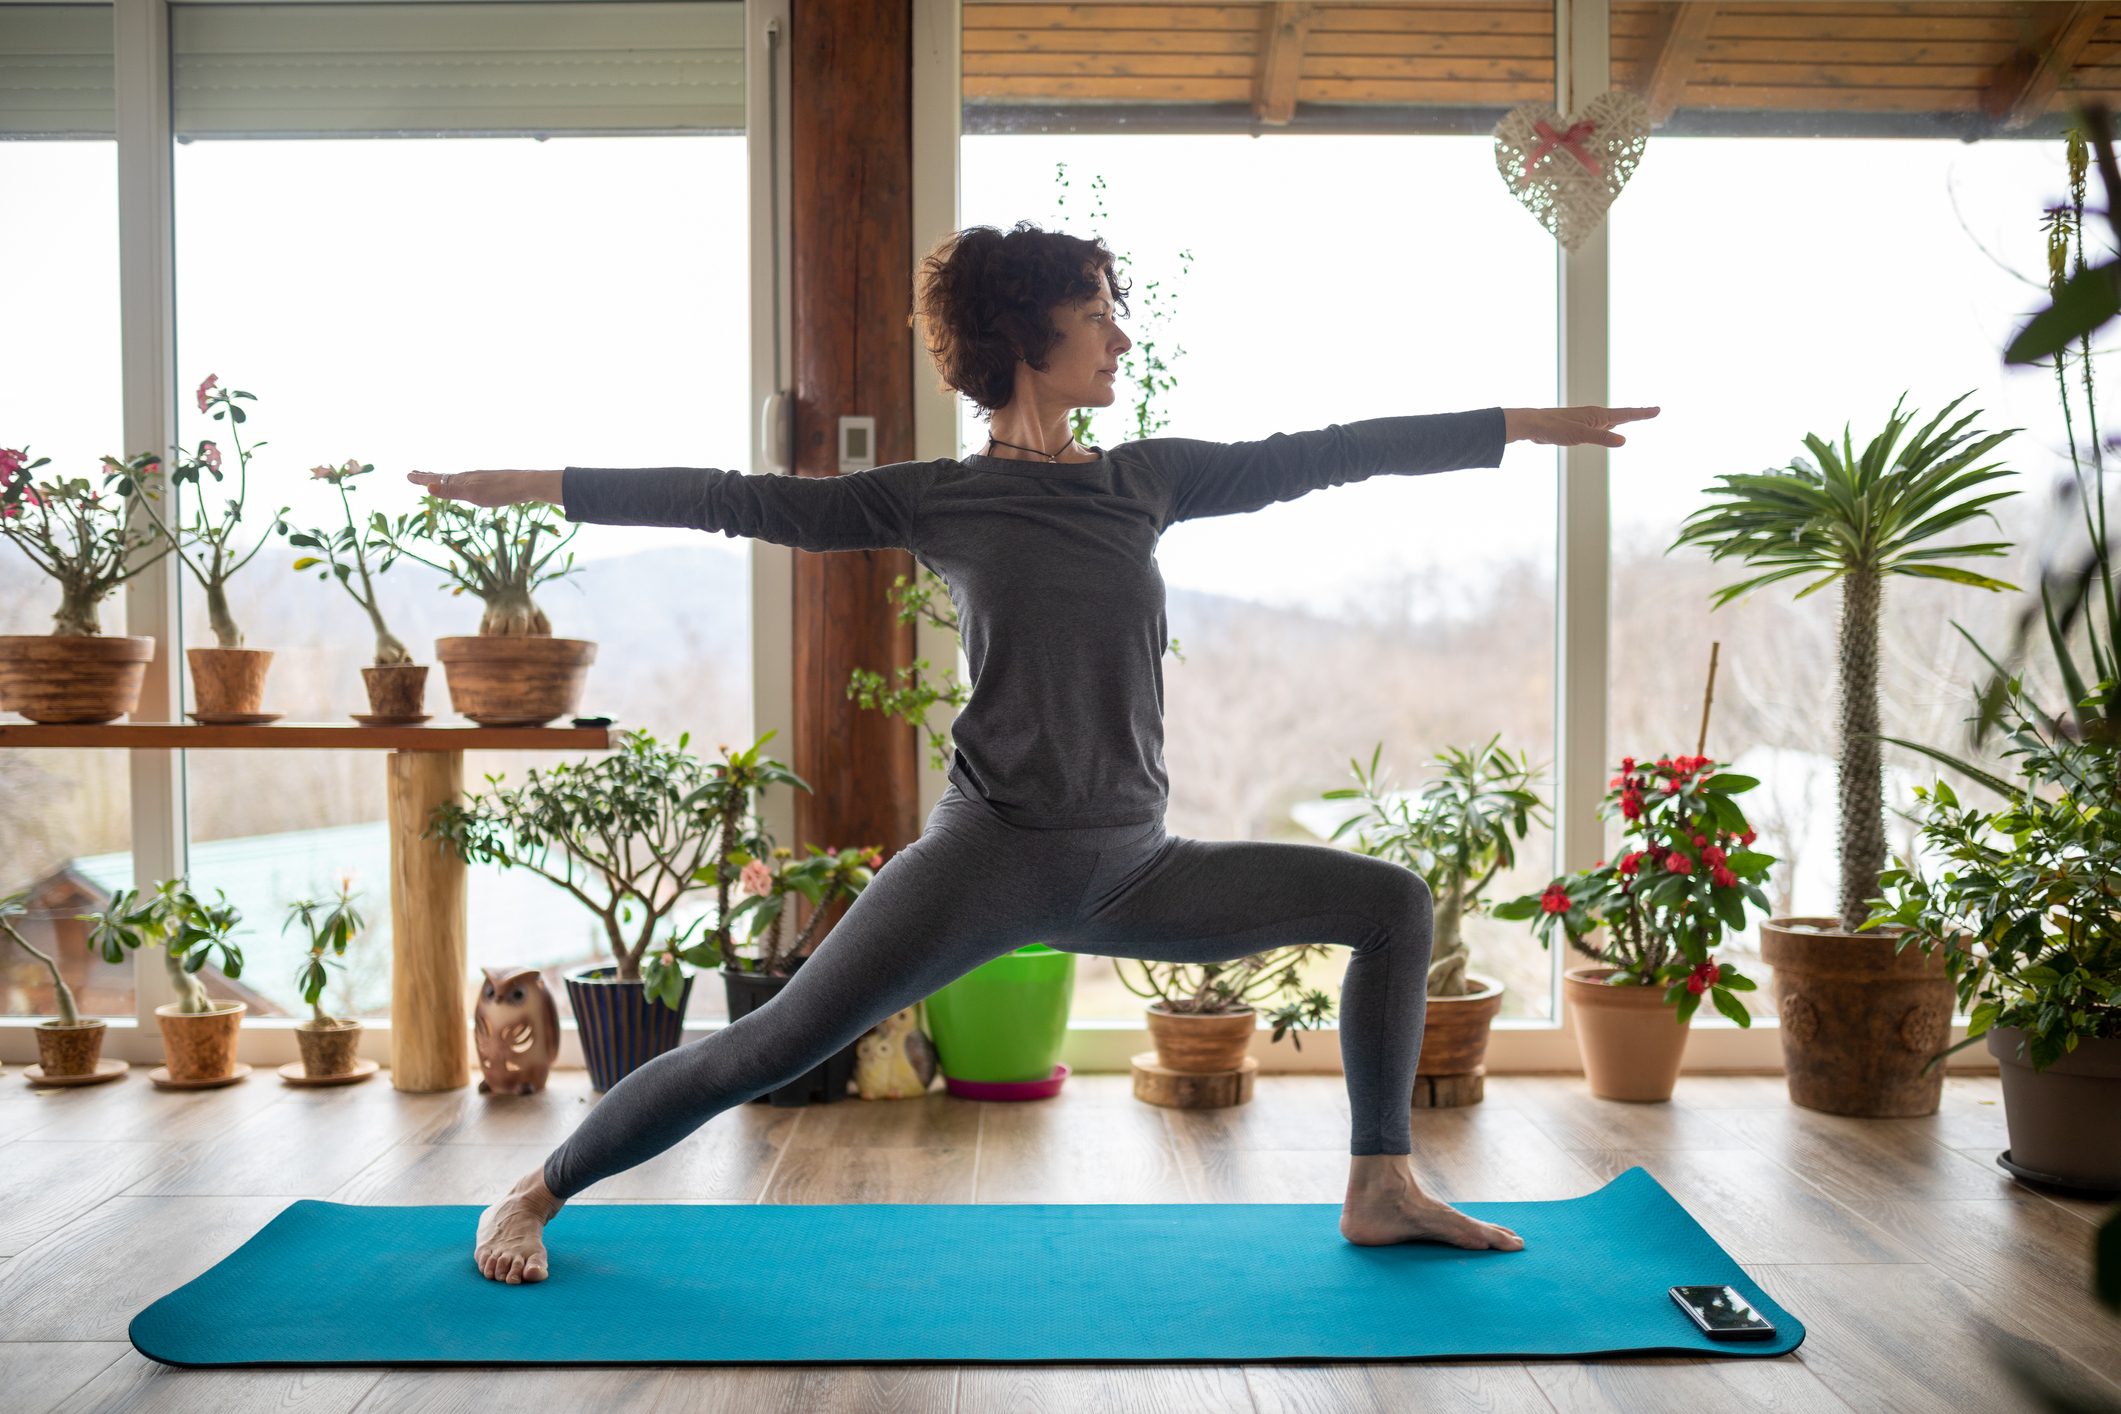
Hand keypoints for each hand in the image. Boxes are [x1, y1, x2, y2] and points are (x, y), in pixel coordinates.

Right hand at [405, 469, 560, 507]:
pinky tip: (468, 486)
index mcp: (461, 480)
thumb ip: (450, 491)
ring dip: (444, 479)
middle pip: (444, 476)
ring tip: (438, 479)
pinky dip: (460, 483)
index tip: (407, 475)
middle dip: (429, 476)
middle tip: (415, 472)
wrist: (525, 484)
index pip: (436, 479)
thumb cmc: (499, 491)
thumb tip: (427, 487)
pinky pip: (469, 482)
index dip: (422, 479)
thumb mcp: (472, 494)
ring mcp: (479, 479)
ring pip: (457, 478)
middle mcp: (468, 476)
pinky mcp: (490, 483)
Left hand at [1504, 406, 1659, 447]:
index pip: (1626, 414)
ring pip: (1610, 421)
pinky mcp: (1578, 428)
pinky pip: (1600, 427)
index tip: (1658, 410)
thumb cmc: (1554, 429)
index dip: (1643, 413)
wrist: (1533, 425)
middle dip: (1638, 414)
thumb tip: (1624, 441)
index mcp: (1598, 415)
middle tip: (1653, 412)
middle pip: (1622, 415)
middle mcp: (1595, 416)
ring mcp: (1587, 421)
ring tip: (1637, 416)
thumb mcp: (1580, 436)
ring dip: (1625, 419)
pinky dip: (1610, 427)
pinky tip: (1608, 430)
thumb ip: (1602, 438)